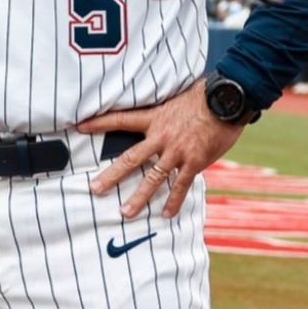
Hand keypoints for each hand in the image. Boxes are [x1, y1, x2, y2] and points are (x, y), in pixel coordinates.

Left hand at [79, 80, 244, 218]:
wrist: (227, 101)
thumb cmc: (205, 94)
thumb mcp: (178, 94)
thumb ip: (165, 106)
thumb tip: (160, 104)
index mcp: (154, 117)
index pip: (120, 119)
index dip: (99, 123)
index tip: (80, 126)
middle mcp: (161, 136)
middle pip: (130, 158)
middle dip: (111, 176)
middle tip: (94, 189)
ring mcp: (177, 151)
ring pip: (152, 178)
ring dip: (138, 197)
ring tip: (124, 213)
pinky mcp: (194, 162)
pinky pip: (180, 185)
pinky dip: (173, 201)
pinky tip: (166, 214)